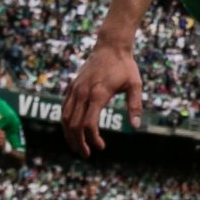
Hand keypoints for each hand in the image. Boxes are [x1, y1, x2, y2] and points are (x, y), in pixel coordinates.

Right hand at [64, 38, 146, 157]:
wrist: (111, 45)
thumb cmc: (125, 66)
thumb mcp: (135, 84)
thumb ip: (135, 105)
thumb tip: (135, 126)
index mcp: (98, 94)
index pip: (88, 124)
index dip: (92, 139)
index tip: (101, 147)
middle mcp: (83, 92)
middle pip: (73, 125)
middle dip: (78, 142)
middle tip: (86, 154)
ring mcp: (75, 89)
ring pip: (64, 118)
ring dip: (69, 135)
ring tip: (77, 146)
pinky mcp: (72, 86)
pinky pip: (63, 108)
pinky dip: (65, 122)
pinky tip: (71, 130)